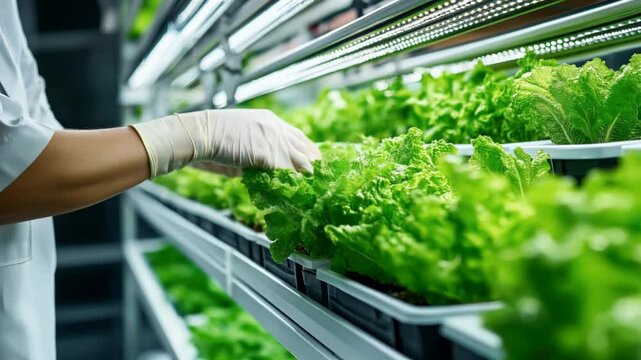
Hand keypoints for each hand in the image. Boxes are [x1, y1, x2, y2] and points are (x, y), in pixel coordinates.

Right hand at [131, 109, 320, 177]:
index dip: (308, 151)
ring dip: (309, 178)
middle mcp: (276, 128)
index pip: (298, 136)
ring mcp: (275, 141)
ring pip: (303, 162)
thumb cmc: (211, 139)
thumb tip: (264, 170)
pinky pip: (290, 174)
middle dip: (315, 166)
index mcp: (269, 121)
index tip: (315, 165)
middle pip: (306, 148)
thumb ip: (256, 153)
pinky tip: (300, 197)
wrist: (199, 135)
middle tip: (323, 182)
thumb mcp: (239, 142)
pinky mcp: (271, 156)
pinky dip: (295, 187)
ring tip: (315, 194)